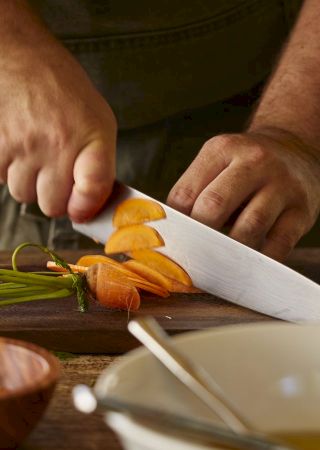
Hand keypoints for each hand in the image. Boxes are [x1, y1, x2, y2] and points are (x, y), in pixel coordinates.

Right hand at [0, 12, 115, 222]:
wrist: (22, 57)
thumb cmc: (64, 92)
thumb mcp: (99, 123)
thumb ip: (100, 166)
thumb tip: (90, 207)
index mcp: (90, 137)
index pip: (92, 190)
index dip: (86, 207)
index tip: (80, 209)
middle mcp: (57, 144)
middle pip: (52, 206)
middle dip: (54, 196)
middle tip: (55, 175)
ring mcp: (23, 146)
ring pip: (23, 195)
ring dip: (29, 183)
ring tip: (35, 155)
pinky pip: (0, 178)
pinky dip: (8, 170)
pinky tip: (17, 148)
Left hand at [167, 129, 319, 260]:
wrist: (294, 150)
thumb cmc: (245, 167)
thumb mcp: (217, 163)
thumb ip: (194, 191)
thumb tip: (168, 232)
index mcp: (222, 149)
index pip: (186, 193)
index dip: (173, 224)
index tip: (169, 245)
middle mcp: (254, 162)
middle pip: (214, 206)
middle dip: (197, 238)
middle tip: (189, 258)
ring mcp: (282, 185)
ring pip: (248, 227)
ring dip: (228, 253)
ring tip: (215, 265)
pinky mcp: (301, 211)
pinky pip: (278, 244)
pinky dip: (259, 260)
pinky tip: (247, 266)